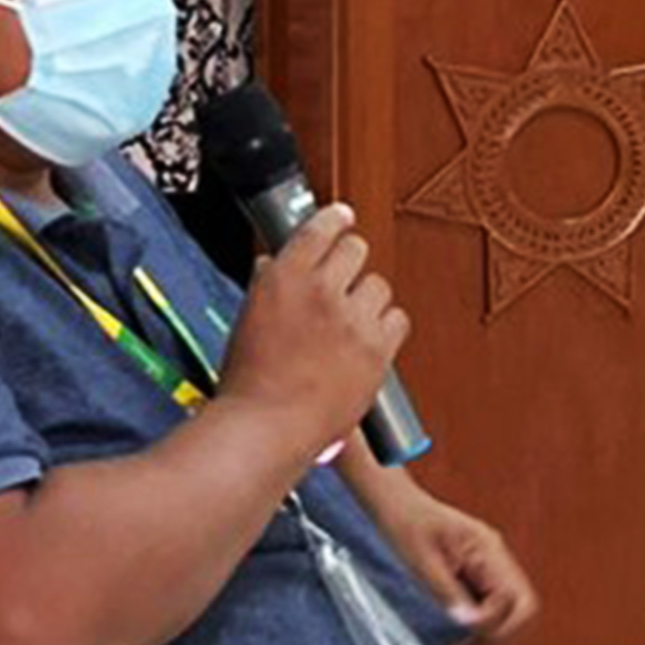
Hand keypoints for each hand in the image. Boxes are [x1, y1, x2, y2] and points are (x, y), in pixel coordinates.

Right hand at [214, 204, 402, 456]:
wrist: (266, 428)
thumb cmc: (248, 383)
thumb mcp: (247, 320)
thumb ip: (269, 287)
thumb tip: (276, 266)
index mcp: (283, 277)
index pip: (319, 229)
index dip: (335, 219)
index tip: (343, 216)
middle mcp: (321, 290)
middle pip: (356, 249)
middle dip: (350, 261)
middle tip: (343, 281)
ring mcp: (352, 319)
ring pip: (379, 285)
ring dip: (367, 299)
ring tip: (351, 323)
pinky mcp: (376, 349)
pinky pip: (397, 319)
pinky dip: (385, 328)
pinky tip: (369, 341)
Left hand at [369, 486, 539, 644]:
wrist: (394, 504)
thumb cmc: (404, 522)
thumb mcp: (421, 561)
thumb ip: (448, 594)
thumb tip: (469, 625)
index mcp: (488, 550)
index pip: (520, 601)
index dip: (498, 624)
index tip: (467, 630)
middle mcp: (495, 560)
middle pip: (520, 611)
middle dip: (495, 633)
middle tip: (461, 642)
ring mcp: (488, 568)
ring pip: (506, 613)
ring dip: (484, 631)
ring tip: (452, 637)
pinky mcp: (475, 577)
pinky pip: (487, 608)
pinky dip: (473, 623)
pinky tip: (449, 626)